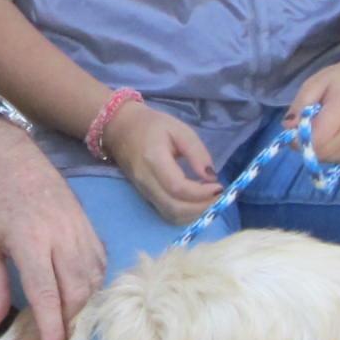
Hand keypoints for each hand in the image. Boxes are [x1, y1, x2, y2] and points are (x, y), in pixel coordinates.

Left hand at [0, 120, 103, 339]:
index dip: (53, 328)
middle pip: (78, 290)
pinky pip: (100, 260)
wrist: (6, 149)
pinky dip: (96, 282)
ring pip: (94, 277)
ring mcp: (79, 226)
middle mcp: (61, 234)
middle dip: (74, 323)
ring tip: (76, 328)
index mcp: (30, 239)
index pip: (47, 294)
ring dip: (87, 305)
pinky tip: (84, 296)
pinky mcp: (87, 221)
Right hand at [106, 99, 221, 224]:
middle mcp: (146, 180)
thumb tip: (211, 177)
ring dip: (194, 214)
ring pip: (170, 215)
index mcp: (153, 159)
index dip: (201, 193)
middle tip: (219, 198)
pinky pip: (166, 213)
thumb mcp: (179, 129)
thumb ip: (197, 152)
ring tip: (211, 201)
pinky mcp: (145, 196)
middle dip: (201, 208)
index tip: (219, 187)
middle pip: (174, 207)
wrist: (120, 128)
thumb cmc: (151, 125)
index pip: (178, 187)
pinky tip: (197, 204)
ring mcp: (143, 191)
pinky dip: (185, 214)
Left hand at [289, 51, 339, 166]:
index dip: (298, 140)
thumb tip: (288, 128)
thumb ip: (299, 106)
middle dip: (308, 145)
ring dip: (321, 148)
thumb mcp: (315, 83)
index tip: (295, 128)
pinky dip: (334, 150)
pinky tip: (337, 133)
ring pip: (330, 159)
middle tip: (310, 126)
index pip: (313, 142)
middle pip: (320, 154)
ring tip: (325, 127)